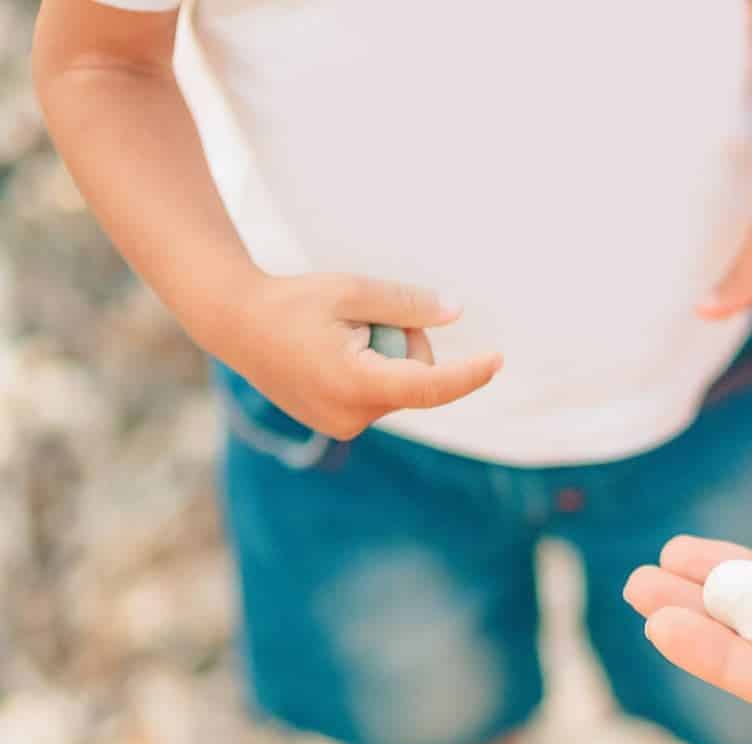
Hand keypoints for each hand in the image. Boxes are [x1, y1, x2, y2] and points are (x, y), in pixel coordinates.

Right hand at [224, 274, 502, 438]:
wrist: (235, 323)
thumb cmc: (292, 301)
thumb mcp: (352, 291)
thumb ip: (407, 304)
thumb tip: (455, 312)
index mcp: (356, 384)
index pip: (429, 387)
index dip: (468, 374)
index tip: (497, 360)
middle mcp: (351, 416)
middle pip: (417, 377)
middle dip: (406, 342)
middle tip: (357, 319)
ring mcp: (343, 426)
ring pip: (400, 385)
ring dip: (385, 355)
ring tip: (336, 338)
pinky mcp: (339, 426)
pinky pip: (380, 393)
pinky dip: (372, 369)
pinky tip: (332, 356)